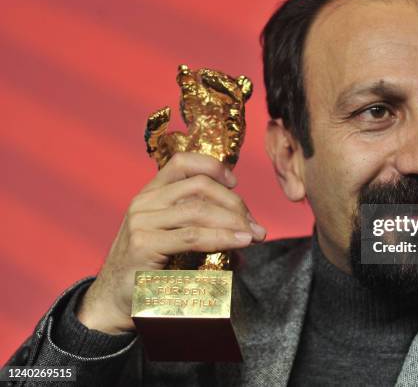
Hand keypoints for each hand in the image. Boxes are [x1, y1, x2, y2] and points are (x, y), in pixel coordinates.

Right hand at [76, 152, 265, 333]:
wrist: (116, 301)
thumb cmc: (150, 269)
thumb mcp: (172, 237)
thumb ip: (199, 224)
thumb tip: (246, 228)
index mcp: (150, 193)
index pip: (182, 162)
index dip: (212, 166)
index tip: (235, 182)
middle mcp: (144, 202)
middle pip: (199, 186)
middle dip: (234, 202)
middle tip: (255, 225)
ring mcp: (141, 222)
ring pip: (198, 209)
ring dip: (233, 221)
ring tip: (254, 235)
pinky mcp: (143, 245)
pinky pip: (192, 236)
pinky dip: (222, 237)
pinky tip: (240, 242)